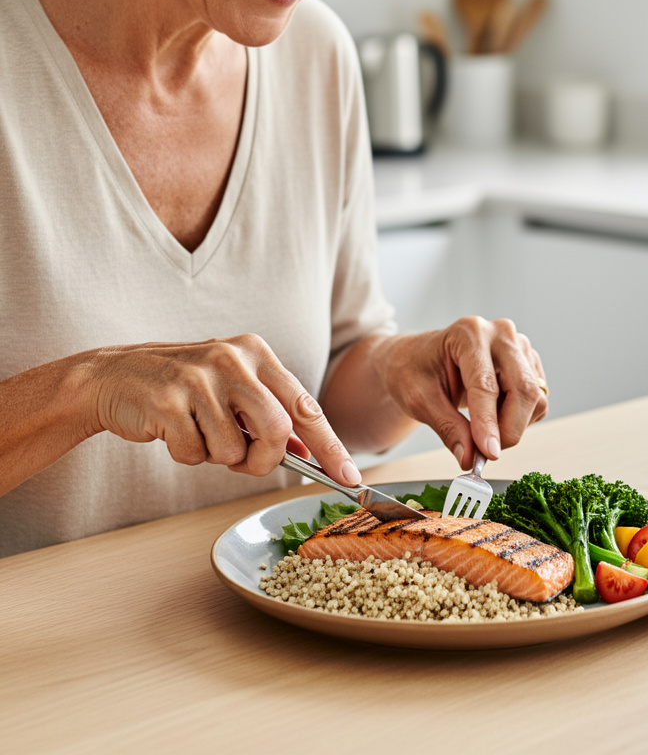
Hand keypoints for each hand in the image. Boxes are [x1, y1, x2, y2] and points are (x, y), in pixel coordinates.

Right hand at [89, 334, 360, 483]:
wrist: (115, 377)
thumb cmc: (185, 389)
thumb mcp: (234, 389)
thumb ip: (271, 414)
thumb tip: (310, 454)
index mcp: (257, 353)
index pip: (305, 407)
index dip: (329, 446)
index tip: (349, 477)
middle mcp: (233, 359)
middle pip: (277, 430)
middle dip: (264, 460)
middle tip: (244, 461)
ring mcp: (199, 378)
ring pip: (233, 449)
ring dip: (217, 457)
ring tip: (199, 432)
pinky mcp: (167, 400)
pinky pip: (194, 453)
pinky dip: (187, 455)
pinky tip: (174, 431)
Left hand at [375, 317, 548, 468]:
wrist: (417, 358)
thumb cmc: (414, 369)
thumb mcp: (419, 400)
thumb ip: (447, 427)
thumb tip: (469, 457)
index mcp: (469, 333)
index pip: (486, 383)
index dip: (488, 422)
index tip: (488, 453)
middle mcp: (500, 334)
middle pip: (523, 389)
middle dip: (507, 429)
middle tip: (485, 453)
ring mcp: (519, 346)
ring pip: (534, 398)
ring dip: (513, 425)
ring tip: (481, 429)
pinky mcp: (529, 363)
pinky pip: (537, 401)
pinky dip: (519, 418)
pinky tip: (493, 413)